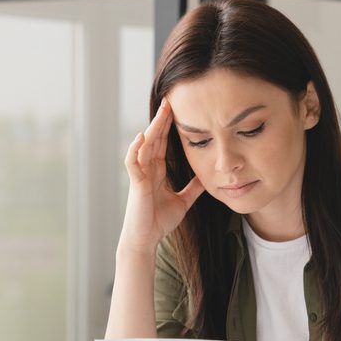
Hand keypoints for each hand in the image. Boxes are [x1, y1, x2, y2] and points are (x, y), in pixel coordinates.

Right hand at [119, 97, 204, 254]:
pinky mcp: (135, 185)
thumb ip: (193, 188)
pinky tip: (142, 136)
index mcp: (157, 172)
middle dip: (162, 120)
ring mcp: (140, 176)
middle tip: (171, 100)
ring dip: (152, 128)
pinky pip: (133, 163)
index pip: (163, 143)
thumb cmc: (159, 222)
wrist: (146, 240)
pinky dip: (135, 149)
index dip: (169, 127)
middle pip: (154, 139)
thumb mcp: (183, 201)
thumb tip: (207, 177)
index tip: (178, 110)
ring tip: (162, 111)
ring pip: (144, 146)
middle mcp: (147, 170)